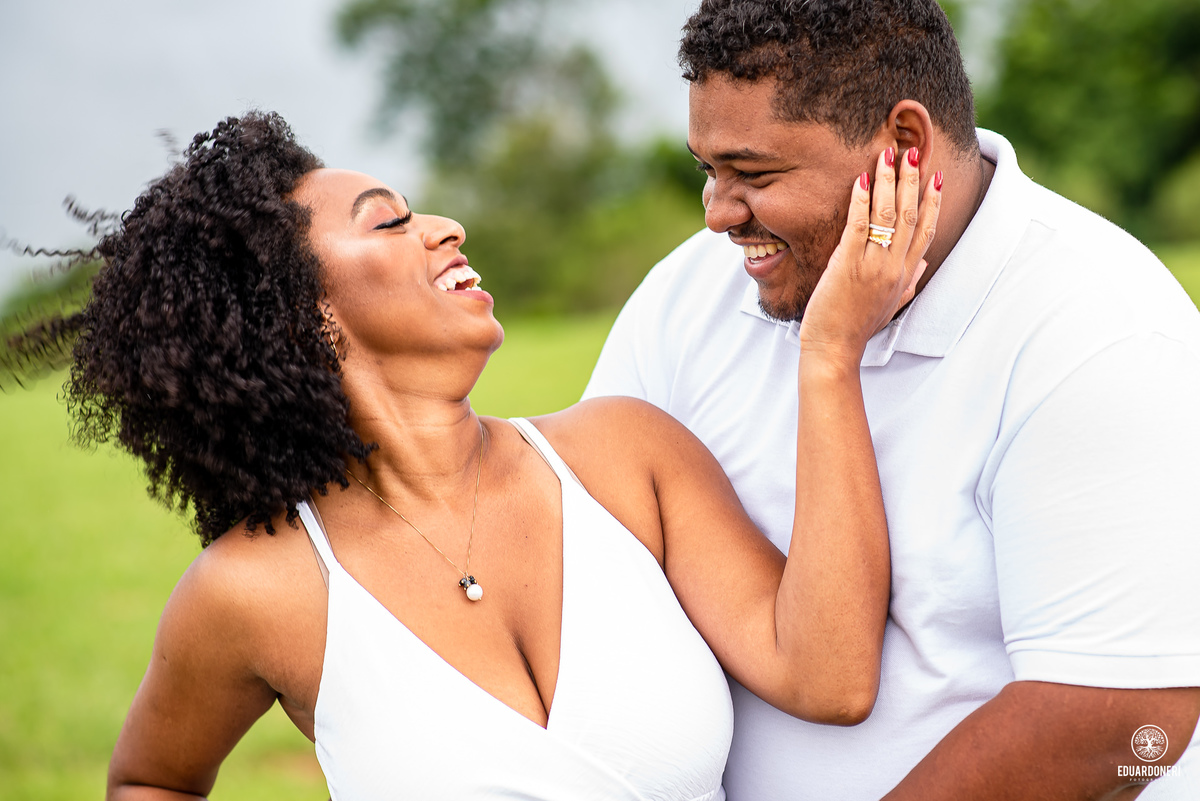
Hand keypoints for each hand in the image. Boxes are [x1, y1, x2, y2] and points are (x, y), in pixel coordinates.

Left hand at [799, 146, 941, 364]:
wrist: (834, 349)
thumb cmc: (857, 328)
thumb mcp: (892, 305)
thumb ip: (910, 282)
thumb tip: (924, 262)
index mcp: (906, 274)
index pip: (927, 230)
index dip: (933, 201)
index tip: (936, 176)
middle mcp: (895, 267)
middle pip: (912, 215)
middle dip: (913, 180)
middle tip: (913, 150)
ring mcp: (873, 265)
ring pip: (888, 214)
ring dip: (890, 181)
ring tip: (889, 153)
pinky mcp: (848, 264)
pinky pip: (859, 225)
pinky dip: (861, 200)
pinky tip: (861, 179)